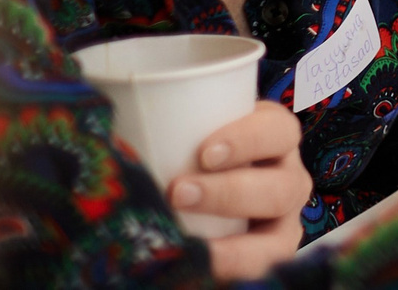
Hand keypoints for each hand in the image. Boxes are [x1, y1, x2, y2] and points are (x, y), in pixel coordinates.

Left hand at [169, 99, 307, 279]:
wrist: (193, 215)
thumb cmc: (186, 168)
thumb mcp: (185, 147)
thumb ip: (165, 141)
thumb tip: (108, 141)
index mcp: (273, 139)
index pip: (277, 130)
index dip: (248, 139)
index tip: (205, 153)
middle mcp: (288, 179)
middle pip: (280, 185)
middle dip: (229, 192)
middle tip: (179, 193)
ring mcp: (285, 221)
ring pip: (277, 234)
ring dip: (232, 240)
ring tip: (187, 238)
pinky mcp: (274, 254)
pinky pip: (265, 264)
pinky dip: (233, 265)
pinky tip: (198, 265)